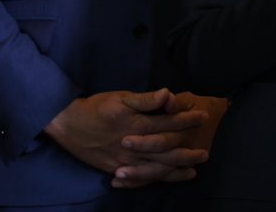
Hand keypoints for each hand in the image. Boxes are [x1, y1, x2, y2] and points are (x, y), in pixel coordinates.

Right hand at [43, 88, 208, 187]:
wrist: (68, 125)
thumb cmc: (97, 107)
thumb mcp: (120, 97)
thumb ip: (146, 99)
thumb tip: (168, 94)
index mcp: (138, 125)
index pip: (169, 123)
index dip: (187, 120)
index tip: (203, 116)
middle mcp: (135, 146)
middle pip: (168, 151)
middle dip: (188, 150)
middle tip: (206, 150)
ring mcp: (127, 161)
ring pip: (157, 168)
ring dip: (177, 169)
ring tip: (194, 169)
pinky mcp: (118, 170)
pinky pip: (142, 179)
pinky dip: (157, 180)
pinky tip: (168, 178)